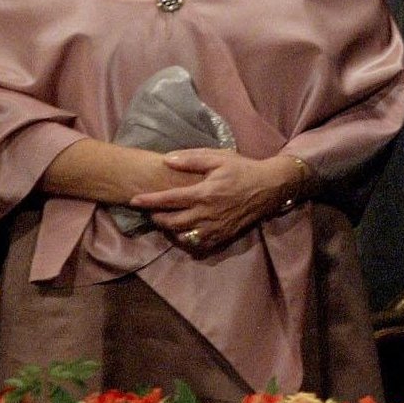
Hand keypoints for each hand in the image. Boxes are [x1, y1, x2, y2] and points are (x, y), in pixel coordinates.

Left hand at [128, 149, 295, 253]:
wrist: (269, 188)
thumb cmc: (241, 169)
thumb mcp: (217, 157)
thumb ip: (191, 159)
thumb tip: (166, 160)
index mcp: (204, 193)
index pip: (169, 199)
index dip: (150, 201)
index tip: (134, 200)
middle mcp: (208, 214)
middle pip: (173, 222)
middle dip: (156, 218)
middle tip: (147, 211)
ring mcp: (216, 229)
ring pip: (184, 237)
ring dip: (169, 230)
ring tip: (162, 220)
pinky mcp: (223, 237)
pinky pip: (199, 245)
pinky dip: (186, 240)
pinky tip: (181, 231)